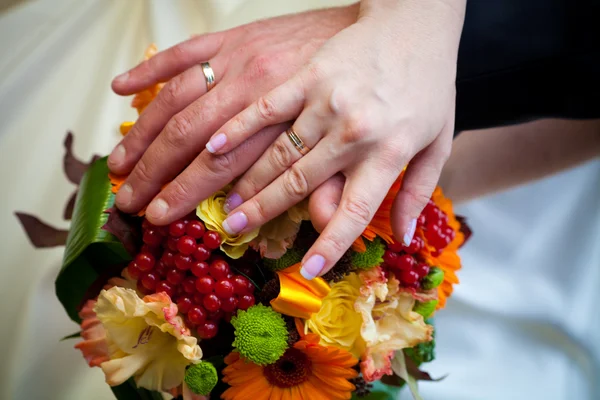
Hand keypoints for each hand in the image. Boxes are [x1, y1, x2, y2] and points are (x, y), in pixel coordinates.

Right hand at [107, 4, 358, 214]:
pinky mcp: (236, 38)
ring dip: (144, 134)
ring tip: (119, 165)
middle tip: (129, 202)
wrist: (382, 34)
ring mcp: (242, 62)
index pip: (221, 166)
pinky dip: (151, 69)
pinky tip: (122, 89)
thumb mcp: (357, 148)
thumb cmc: (367, 97)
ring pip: (179, 99)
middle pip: (191, 137)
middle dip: (155, 174)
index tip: (160, 218)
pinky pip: (185, 52)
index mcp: (287, 123)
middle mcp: (256, 92)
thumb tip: (321, 226)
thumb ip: (336, 187)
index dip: (186, 195)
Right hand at [191, 0, 464, 278]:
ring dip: (243, 181)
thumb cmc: (429, 84)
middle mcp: (352, 132)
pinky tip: (211, 145)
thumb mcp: (438, 142)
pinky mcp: (308, 75)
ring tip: (220, 203)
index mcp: (387, 153)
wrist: (418, 20)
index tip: (309, 269)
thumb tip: (403, 238)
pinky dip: (237, 128)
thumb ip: (418, 192)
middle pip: (298, 183)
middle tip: (231, 231)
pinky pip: (265, 106)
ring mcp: (325, 101)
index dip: (331, 243)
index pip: (354, 212)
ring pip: (275, 151)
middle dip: (261, 213)